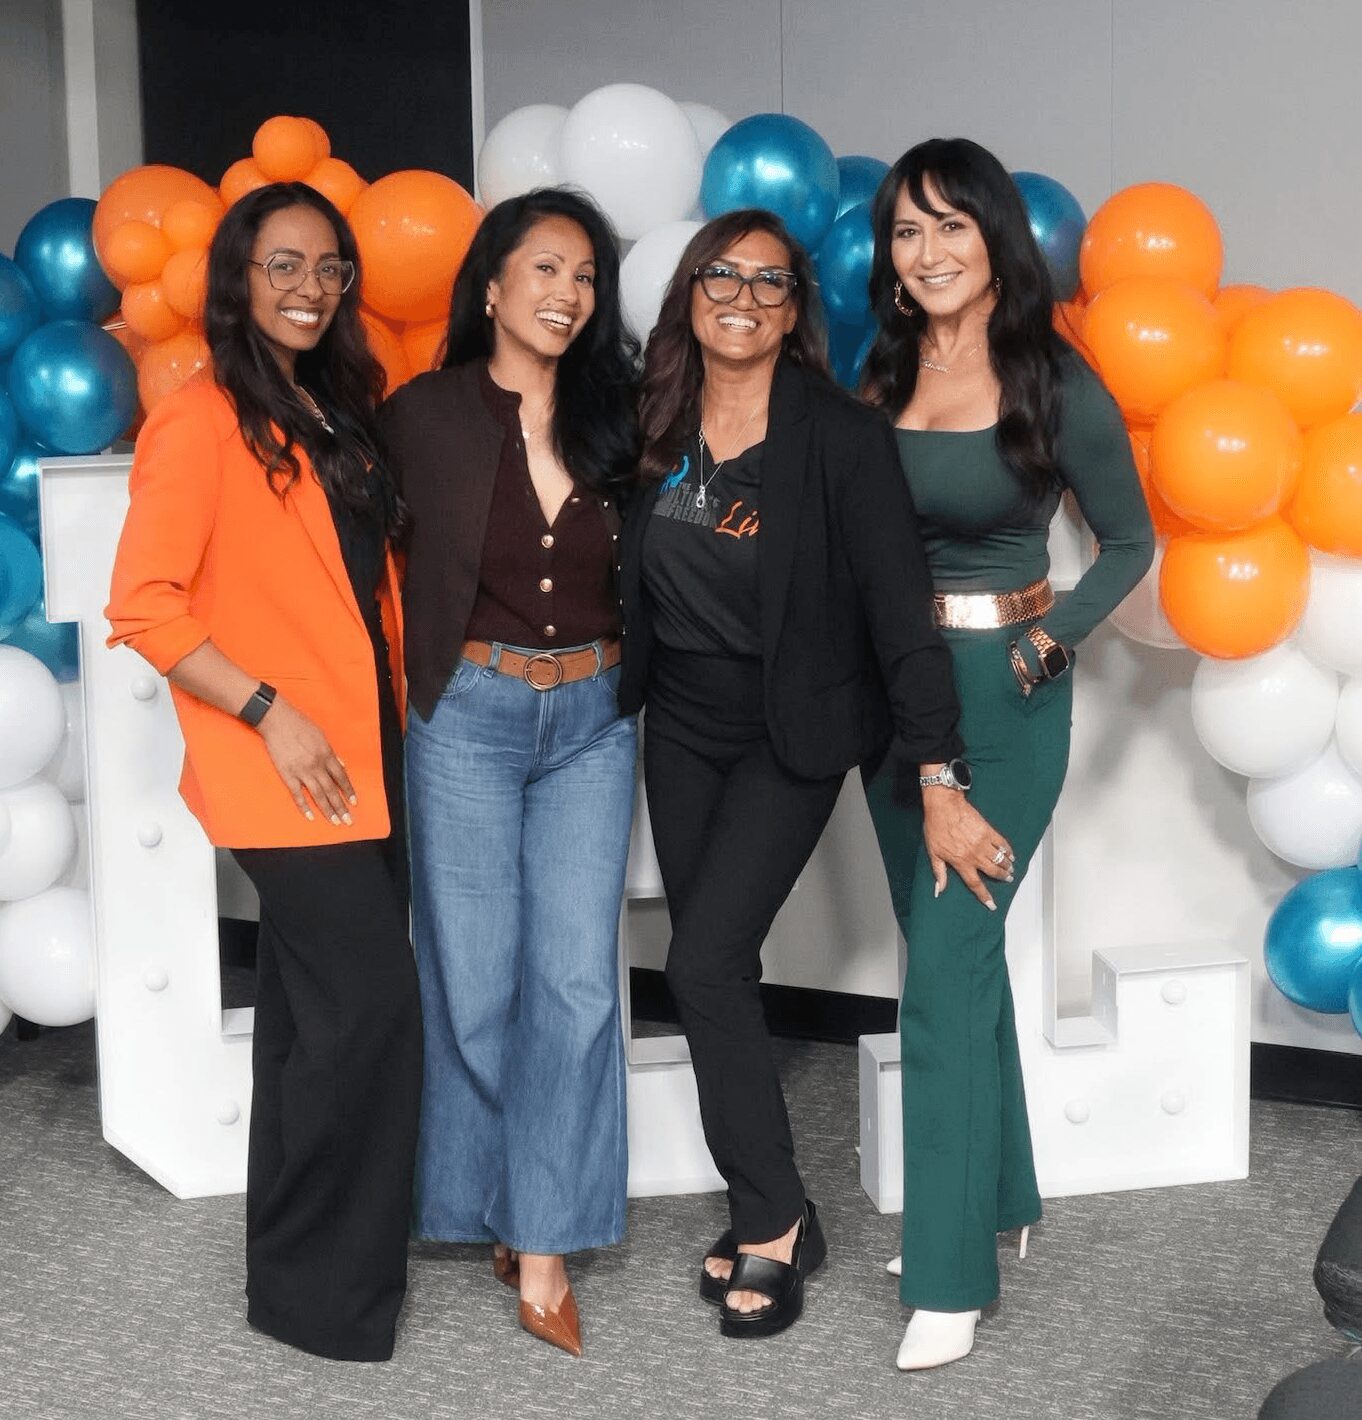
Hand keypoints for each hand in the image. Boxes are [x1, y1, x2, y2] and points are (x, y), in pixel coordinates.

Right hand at [256, 697, 356, 825]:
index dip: (348, 791)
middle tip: (348, 821)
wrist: (277, 720)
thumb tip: (341, 766)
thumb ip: (331, 753)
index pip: (341, 777)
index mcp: (327, 754)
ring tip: (335, 822)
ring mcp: (302, 771)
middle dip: (341, 807)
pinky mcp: (287, 774)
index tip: (354, 802)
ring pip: (318, 795)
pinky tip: (310, 816)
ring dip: (328, 810)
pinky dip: (304, 806)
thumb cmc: (300, 725)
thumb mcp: (321, 736)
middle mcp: (317, 765)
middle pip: (332, 790)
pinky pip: (297, 794)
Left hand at [920, 785, 1013, 909]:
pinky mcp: (988, 831)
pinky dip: (1008, 851)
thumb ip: (939, 872)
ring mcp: (983, 843)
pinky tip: (1011, 854)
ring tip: (1011, 870)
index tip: (992, 905)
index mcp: (961, 862)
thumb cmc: (936, 827)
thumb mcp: (933, 852)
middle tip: (1008, 879)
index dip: (984, 896)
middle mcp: (974, 855)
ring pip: (1000, 859)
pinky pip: (1002, 844)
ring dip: (1007, 866)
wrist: (944, 805)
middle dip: (1002, 878)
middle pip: (993, 872)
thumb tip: (939, 890)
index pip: (975, 884)